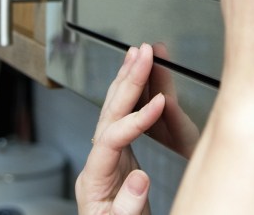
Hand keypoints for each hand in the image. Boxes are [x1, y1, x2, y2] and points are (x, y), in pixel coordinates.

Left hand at [75, 44, 164, 214]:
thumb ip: (128, 205)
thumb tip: (141, 176)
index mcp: (94, 177)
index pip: (112, 138)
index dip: (136, 119)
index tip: (159, 102)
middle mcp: (96, 160)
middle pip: (108, 112)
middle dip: (128, 80)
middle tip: (144, 54)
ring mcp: (105, 155)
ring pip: (112, 109)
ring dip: (127, 79)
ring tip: (139, 54)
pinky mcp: (118, 155)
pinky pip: (122, 116)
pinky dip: (131, 96)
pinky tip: (138, 79)